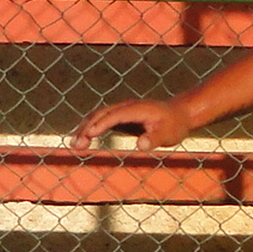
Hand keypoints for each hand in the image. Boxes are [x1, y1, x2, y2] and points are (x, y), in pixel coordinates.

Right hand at [69, 99, 191, 150]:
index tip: (89, 134)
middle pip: (101, 114)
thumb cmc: (174, 125)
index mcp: (137, 109)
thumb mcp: (168, 134)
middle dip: (87, 128)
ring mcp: (121, 110)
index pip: (115, 115)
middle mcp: (126, 106)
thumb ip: (154, 139)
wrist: (178, 114)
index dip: (101, 124)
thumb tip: (141, 145)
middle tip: (76, 145)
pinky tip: (81, 139)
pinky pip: (100, 119)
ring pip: (97, 115)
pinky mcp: (119, 116)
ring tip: (74, 145)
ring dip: (84, 128)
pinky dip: (89, 128)